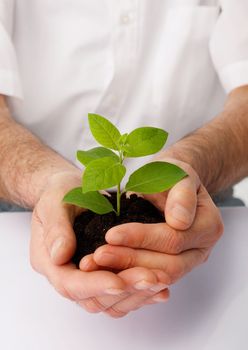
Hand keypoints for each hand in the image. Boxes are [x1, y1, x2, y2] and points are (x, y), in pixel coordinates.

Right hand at [30, 171, 169, 317]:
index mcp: (49, 260)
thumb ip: (56, 228)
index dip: (95, 285)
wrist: (71, 191)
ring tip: (161, 281)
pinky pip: (122, 294)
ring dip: (137, 294)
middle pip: (94, 298)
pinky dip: (142, 293)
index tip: (119, 282)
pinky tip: (161, 287)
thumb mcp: (54, 202)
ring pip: (111, 302)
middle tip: (151, 278)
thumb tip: (60, 256)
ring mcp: (87, 278)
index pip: (70, 284)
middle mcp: (68, 275)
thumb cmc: (60, 193)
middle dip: (124, 290)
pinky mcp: (104, 275)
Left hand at [86, 160, 223, 284]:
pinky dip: (126, 274)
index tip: (111, 234)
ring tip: (95, 263)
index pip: (173, 239)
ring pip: (157, 277)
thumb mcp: (179, 174)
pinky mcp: (169, 266)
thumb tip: (179, 221)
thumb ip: (182, 195)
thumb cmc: (172, 174)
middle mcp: (201, 250)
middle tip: (98, 255)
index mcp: (208, 227)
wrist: (170, 183)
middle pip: (167, 266)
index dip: (142, 238)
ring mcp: (187, 262)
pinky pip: (148, 277)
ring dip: (125, 272)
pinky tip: (103, 269)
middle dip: (130, 260)